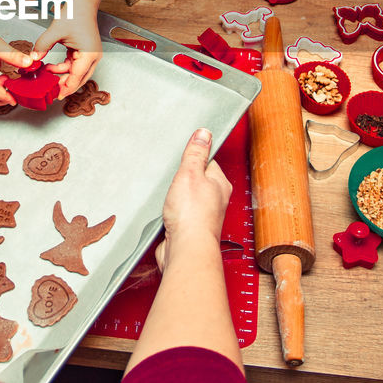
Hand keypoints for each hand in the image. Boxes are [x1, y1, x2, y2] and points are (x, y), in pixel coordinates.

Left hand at [34, 11, 101, 99]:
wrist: (82, 2)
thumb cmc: (75, 13)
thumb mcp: (55, 30)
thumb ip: (43, 46)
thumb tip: (33, 58)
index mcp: (89, 54)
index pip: (77, 77)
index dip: (66, 88)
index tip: (56, 96)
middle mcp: (92, 57)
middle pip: (79, 79)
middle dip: (64, 85)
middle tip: (49, 91)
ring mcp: (89, 55)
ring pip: (75, 73)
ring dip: (61, 75)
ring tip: (46, 74)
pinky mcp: (84, 52)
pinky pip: (73, 66)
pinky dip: (62, 68)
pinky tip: (50, 67)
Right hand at [155, 129, 230, 273]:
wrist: (185, 249)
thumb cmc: (192, 215)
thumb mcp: (190, 173)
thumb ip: (196, 153)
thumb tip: (204, 133)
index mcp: (220, 184)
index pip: (208, 161)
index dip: (194, 157)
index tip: (183, 155)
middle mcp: (213, 199)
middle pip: (195, 179)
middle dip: (181, 178)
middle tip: (172, 176)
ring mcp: (200, 214)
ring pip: (184, 196)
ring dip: (173, 195)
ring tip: (167, 194)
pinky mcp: (187, 226)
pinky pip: (176, 212)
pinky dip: (168, 210)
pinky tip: (163, 209)